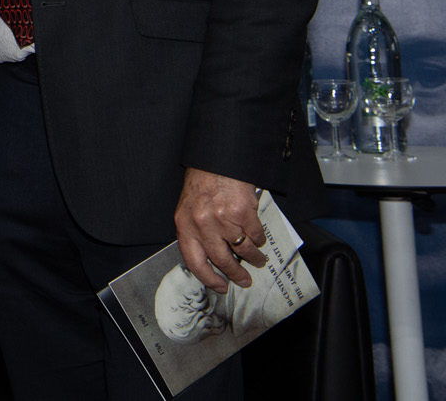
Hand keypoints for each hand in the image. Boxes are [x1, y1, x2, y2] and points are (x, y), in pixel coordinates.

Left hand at [174, 168, 265, 290]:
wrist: (217, 159)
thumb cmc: (203, 183)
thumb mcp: (189, 209)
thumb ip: (196, 232)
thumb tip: (211, 258)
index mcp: (185, 226)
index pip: (194, 262)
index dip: (208, 278)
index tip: (220, 286)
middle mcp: (203, 225)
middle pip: (222, 260)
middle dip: (236, 274)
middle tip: (244, 281)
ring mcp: (223, 220)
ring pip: (242, 250)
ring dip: (253, 258)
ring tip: (258, 260)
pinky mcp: (243, 214)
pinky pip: (255, 235)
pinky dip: (260, 239)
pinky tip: (259, 239)